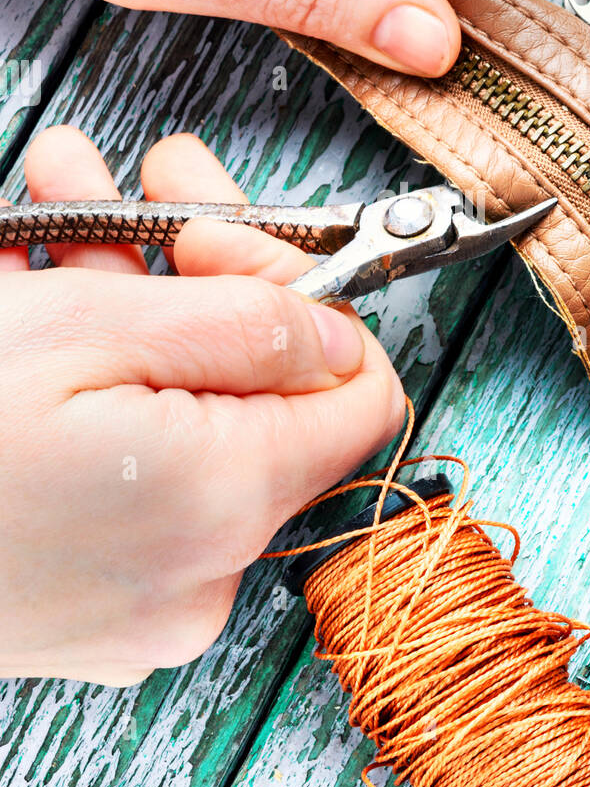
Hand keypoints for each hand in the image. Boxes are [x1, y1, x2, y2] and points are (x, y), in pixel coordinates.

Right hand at [0, 126, 404, 685]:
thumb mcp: (87, 330)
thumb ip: (243, 323)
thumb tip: (335, 329)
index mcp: (225, 502)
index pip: (358, 394)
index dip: (314, 297)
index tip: (234, 241)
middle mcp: (200, 570)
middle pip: (260, 394)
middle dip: (205, 270)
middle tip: (149, 187)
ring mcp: (140, 596)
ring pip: (184, 418)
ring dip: (133, 300)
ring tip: (64, 202)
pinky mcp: (87, 599)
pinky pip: (131, 468)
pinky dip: (99, 380)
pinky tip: (35, 288)